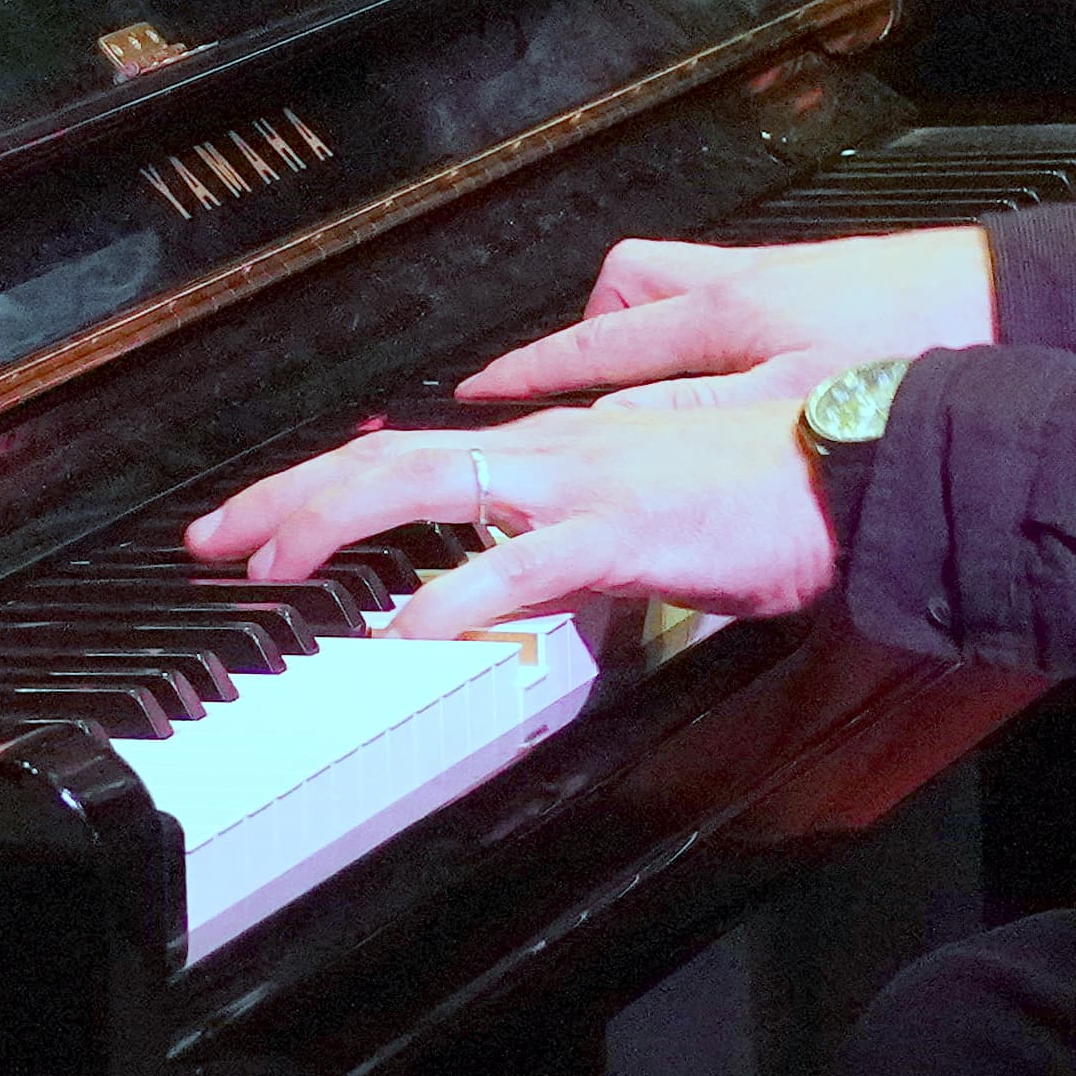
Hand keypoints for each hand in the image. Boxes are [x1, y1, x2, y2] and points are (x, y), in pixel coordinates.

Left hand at [184, 400, 838, 636]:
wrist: (863, 463)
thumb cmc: (779, 479)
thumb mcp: (658, 505)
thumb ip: (585, 538)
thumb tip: (531, 570)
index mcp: (562, 445)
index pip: (419, 454)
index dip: (330, 487)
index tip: (263, 524)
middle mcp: (557, 449)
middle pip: (392, 461)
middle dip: (288, 499)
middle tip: (212, 540)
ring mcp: (586, 484)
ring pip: (431, 487)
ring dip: (336, 527)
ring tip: (269, 569)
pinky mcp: (626, 531)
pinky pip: (519, 564)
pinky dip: (450, 598)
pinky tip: (402, 631)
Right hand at [453, 229, 997, 411]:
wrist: (1005, 304)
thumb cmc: (911, 345)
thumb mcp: (789, 401)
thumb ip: (692, 415)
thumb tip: (609, 431)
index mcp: (720, 313)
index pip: (599, 343)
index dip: (533, 372)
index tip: (478, 392)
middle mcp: (737, 283)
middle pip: (625, 292)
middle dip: (582, 339)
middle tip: (558, 387)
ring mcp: (776, 281)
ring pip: (673, 287)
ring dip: (643, 332)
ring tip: (639, 386)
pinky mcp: (817, 288)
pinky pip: (722, 300)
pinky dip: (703, 337)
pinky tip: (731, 372)